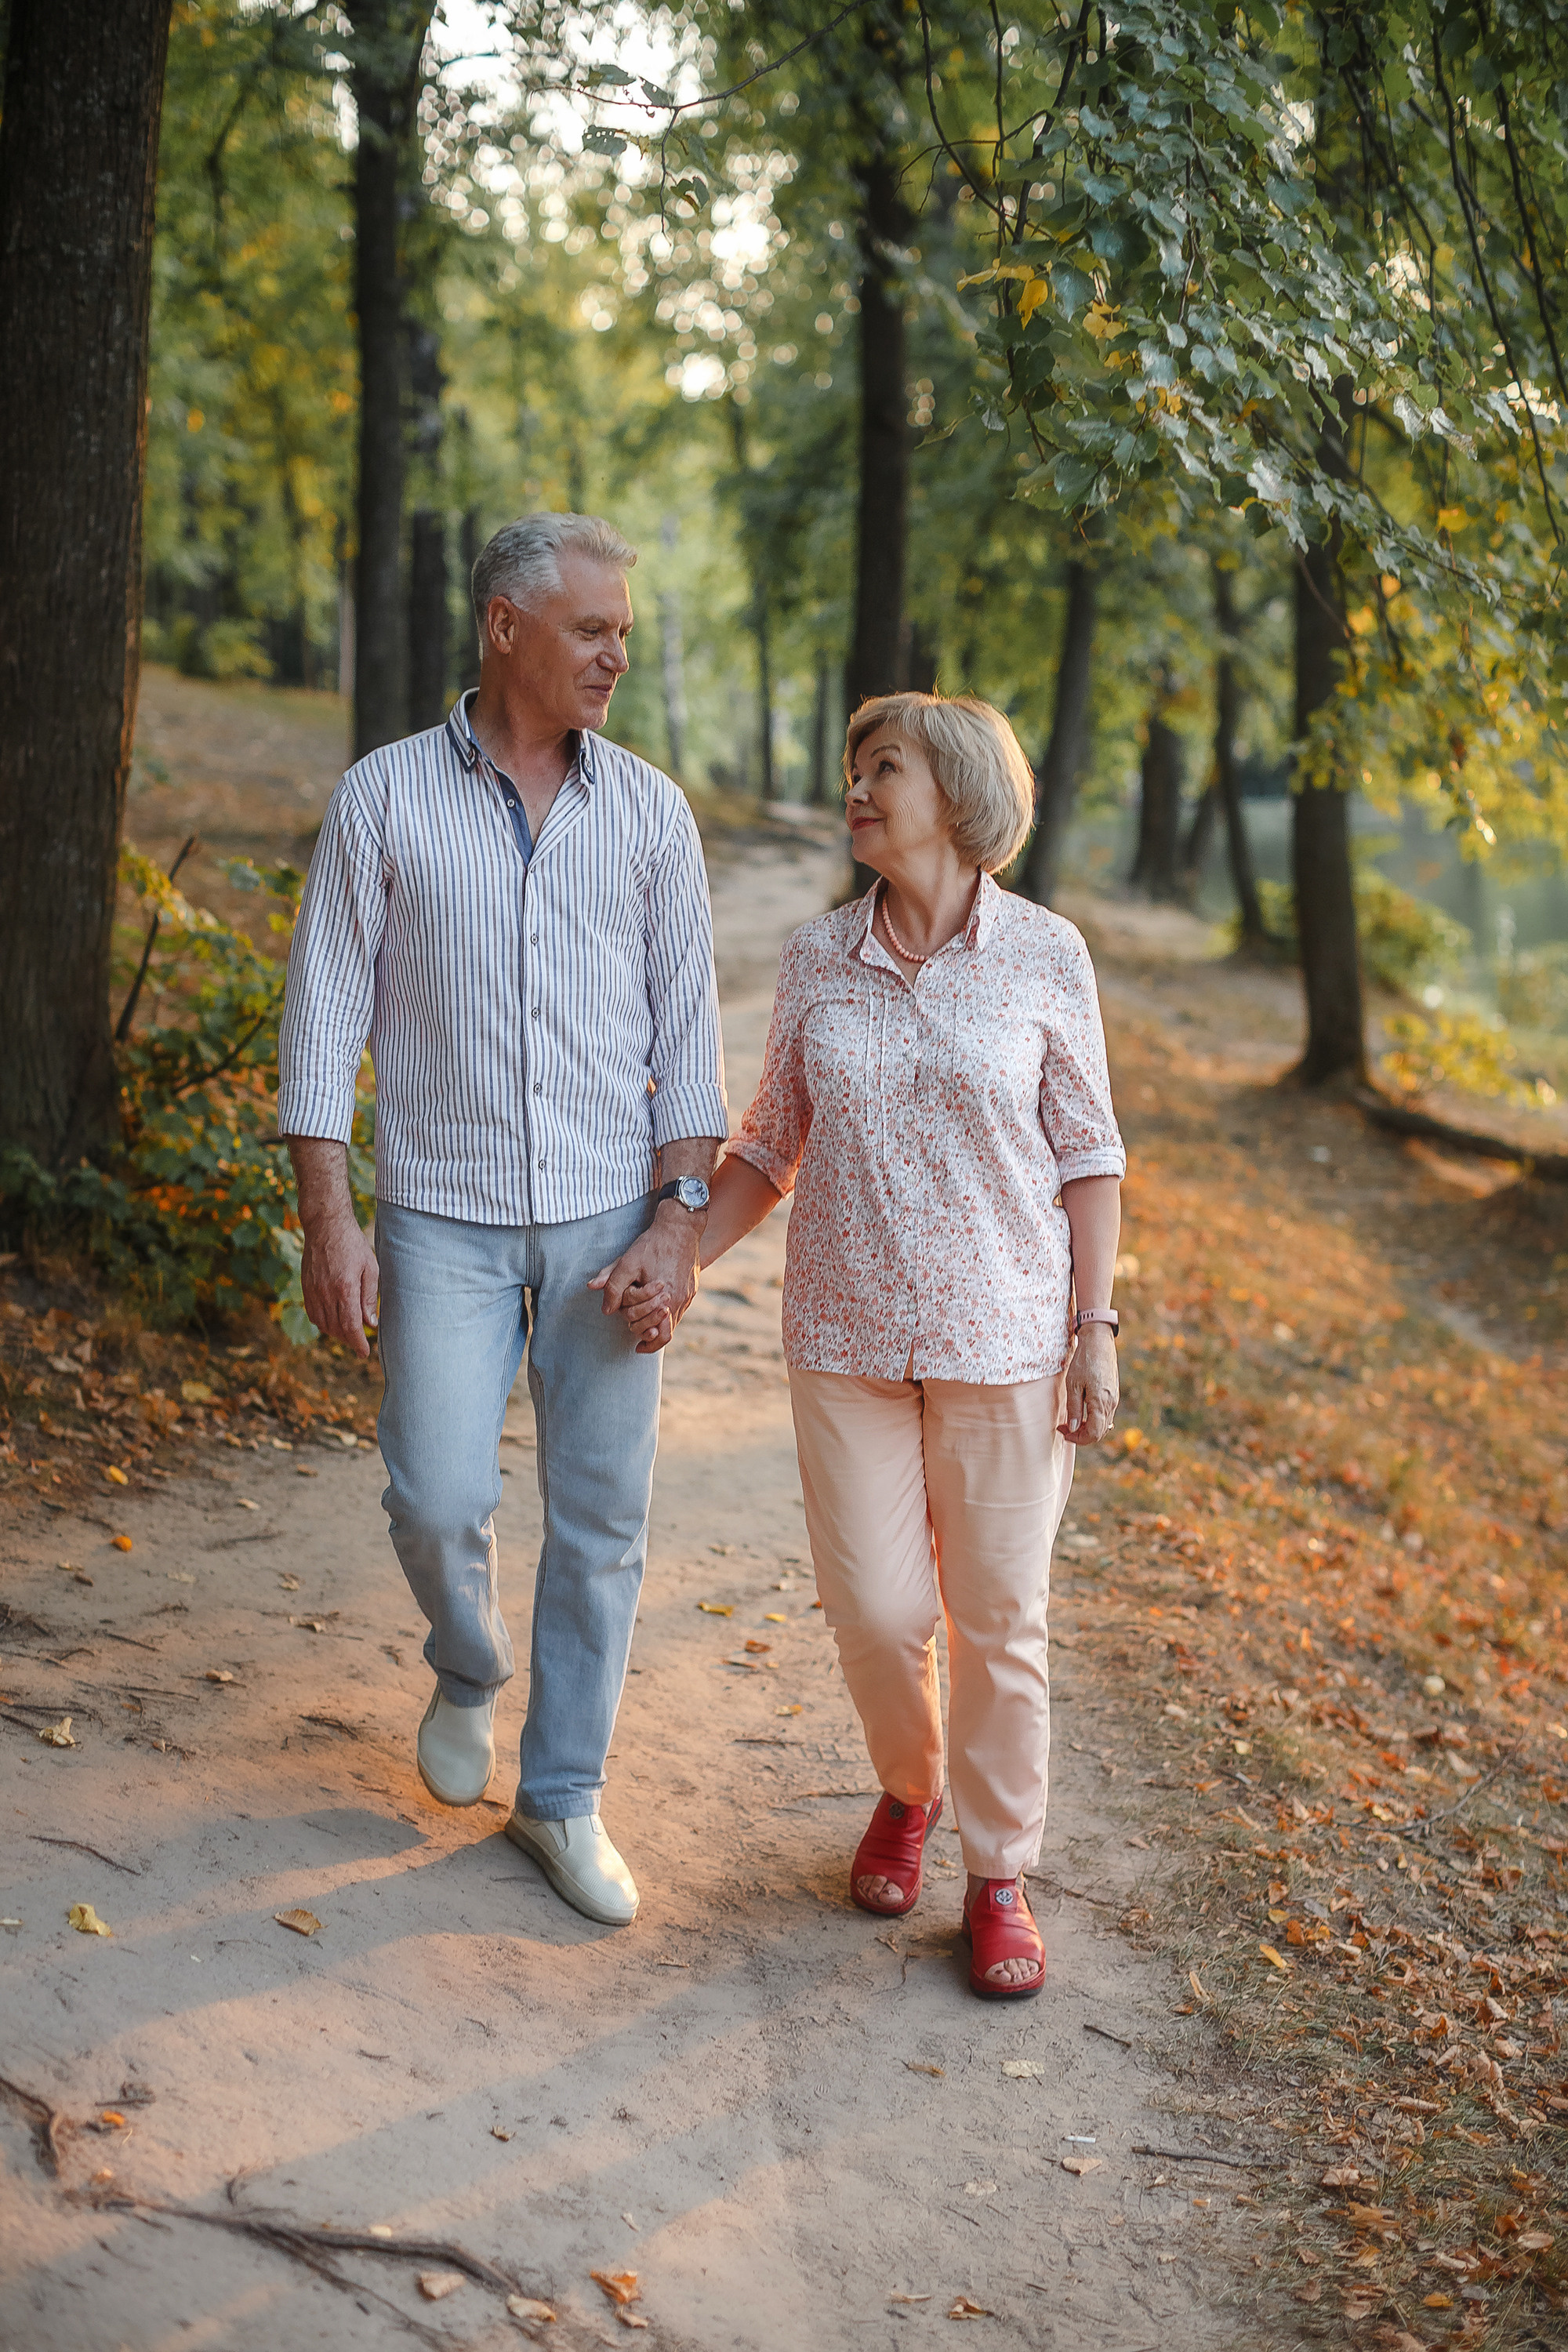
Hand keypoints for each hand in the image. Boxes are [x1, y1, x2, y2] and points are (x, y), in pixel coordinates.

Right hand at [300, 1210, 379, 1356]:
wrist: (325, 1225)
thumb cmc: (352, 1243)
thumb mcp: (370, 1268)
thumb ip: (370, 1297)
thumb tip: (371, 1323)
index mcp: (344, 1288)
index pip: (350, 1326)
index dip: (358, 1342)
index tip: (364, 1352)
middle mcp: (325, 1293)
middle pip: (336, 1328)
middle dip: (349, 1340)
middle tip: (360, 1343)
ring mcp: (312, 1290)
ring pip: (322, 1324)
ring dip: (336, 1333)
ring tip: (349, 1333)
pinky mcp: (305, 1287)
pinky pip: (312, 1313)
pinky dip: (322, 1323)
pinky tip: (332, 1322)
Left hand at [587, 1204, 699, 1353]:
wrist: (680, 1226)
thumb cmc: (653, 1244)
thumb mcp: (627, 1262)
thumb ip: (612, 1285)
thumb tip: (605, 1308)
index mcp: (665, 1298)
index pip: (657, 1333)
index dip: (644, 1339)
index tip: (635, 1342)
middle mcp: (680, 1300)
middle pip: (665, 1331)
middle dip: (646, 1330)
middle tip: (634, 1326)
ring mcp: (688, 1294)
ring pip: (674, 1322)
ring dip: (657, 1323)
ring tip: (644, 1321)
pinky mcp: (692, 1287)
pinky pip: (680, 1309)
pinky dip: (667, 1313)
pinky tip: (655, 1305)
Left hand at [1060, 1322, 1117, 1445]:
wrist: (1099, 1342)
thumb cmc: (1084, 1361)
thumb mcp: (1073, 1385)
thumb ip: (1073, 1408)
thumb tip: (1072, 1428)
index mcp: (1101, 1403)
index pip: (1093, 1433)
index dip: (1077, 1439)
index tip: (1063, 1431)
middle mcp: (1111, 1404)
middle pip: (1099, 1432)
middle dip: (1081, 1435)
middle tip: (1064, 1428)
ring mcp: (1114, 1399)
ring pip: (1103, 1424)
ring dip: (1087, 1428)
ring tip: (1071, 1420)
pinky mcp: (1113, 1394)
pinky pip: (1106, 1415)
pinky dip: (1094, 1419)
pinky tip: (1082, 1413)